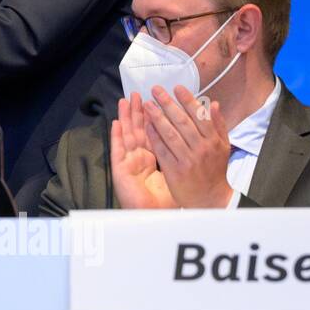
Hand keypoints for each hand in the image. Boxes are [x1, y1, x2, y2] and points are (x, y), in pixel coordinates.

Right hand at [110, 93, 174, 208]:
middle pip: (138, 130)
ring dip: (126, 117)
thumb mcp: (180, 172)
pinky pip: (119, 150)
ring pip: (127, 136)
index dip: (154, 116)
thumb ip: (183, 155)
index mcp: (155, 157)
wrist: (165, 216)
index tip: (155, 100)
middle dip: (139, 111)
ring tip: (125, 101)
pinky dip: (117, 136)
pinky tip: (116, 123)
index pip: (153, 132)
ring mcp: (129, 163)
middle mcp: (140, 158)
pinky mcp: (121, 171)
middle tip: (138, 94)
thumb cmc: (176, 196)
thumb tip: (194, 139)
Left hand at [140, 85, 233, 207]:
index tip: (177, 88)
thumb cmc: (215, 170)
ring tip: (147, 104)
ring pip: (170, 134)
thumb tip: (214, 104)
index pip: (200, 116)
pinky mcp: (174, 171)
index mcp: (214, 141)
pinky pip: (162, 150)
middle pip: (183, 122)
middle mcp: (201, 149)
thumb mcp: (223, 147)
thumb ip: (218, 125)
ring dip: (157, 117)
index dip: (188, 100)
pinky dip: (154, 137)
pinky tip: (146, 125)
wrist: (210, 199)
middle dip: (168, 104)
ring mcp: (187, 160)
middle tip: (156, 90)